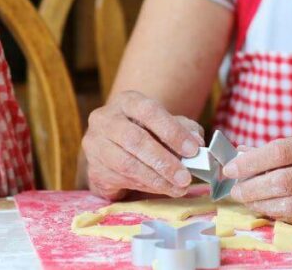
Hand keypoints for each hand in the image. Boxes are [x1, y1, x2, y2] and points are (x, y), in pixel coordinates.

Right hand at [82, 90, 204, 199]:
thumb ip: (185, 129)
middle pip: (135, 139)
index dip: (171, 131)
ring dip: (156, 179)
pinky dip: (146, 187)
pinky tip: (162, 189)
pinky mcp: (94, 169)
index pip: (148, 111)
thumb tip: (197, 142)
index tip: (193, 150)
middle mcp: (105, 119)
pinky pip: (122, 180)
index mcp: (126, 101)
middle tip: (186, 177)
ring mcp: (95, 145)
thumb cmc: (146, 133)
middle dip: (164, 161)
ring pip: (127, 163)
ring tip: (178, 188)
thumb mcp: (167, 124)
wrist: (115, 149)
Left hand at [222, 129, 291, 224]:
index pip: (281, 152)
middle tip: (235, 190)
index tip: (231, 168)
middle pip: (284, 182)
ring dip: (263, 205)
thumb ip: (284, 148)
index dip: (251, 162)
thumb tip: (244, 153)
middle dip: (252, 188)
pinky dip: (282, 216)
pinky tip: (269, 210)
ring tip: (247, 201)